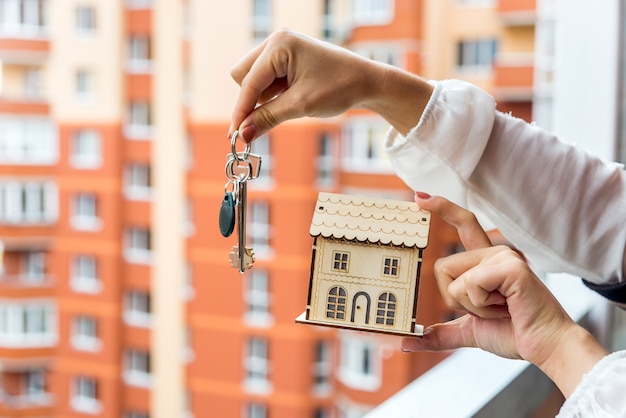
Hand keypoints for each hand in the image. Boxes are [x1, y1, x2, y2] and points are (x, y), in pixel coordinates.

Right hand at [229, 29, 432, 141]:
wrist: (368, 82)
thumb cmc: (339, 88)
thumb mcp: (301, 106)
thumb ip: (268, 118)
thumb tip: (242, 134)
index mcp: (279, 45)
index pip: (248, 82)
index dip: (242, 111)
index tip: (234, 135)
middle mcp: (276, 41)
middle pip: (243, 76)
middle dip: (252, 99)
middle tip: (271, 117)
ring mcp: (281, 48)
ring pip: (253, 78)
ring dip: (263, 97)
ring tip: (292, 103)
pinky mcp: (287, 58)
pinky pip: (267, 79)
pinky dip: (272, 94)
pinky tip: (292, 99)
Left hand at [403, 193, 607, 397]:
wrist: (544, 347)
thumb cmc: (513, 333)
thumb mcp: (468, 330)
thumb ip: (440, 333)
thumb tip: (407, 342)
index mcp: (485, 261)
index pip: (463, 224)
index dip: (442, 208)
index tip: (419, 197)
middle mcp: (494, 252)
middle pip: (442, 268)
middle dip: (455, 300)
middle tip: (489, 309)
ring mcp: (503, 256)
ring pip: (453, 279)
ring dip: (471, 304)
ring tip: (501, 307)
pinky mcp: (510, 266)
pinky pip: (470, 285)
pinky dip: (481, 305)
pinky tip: (506, 306)